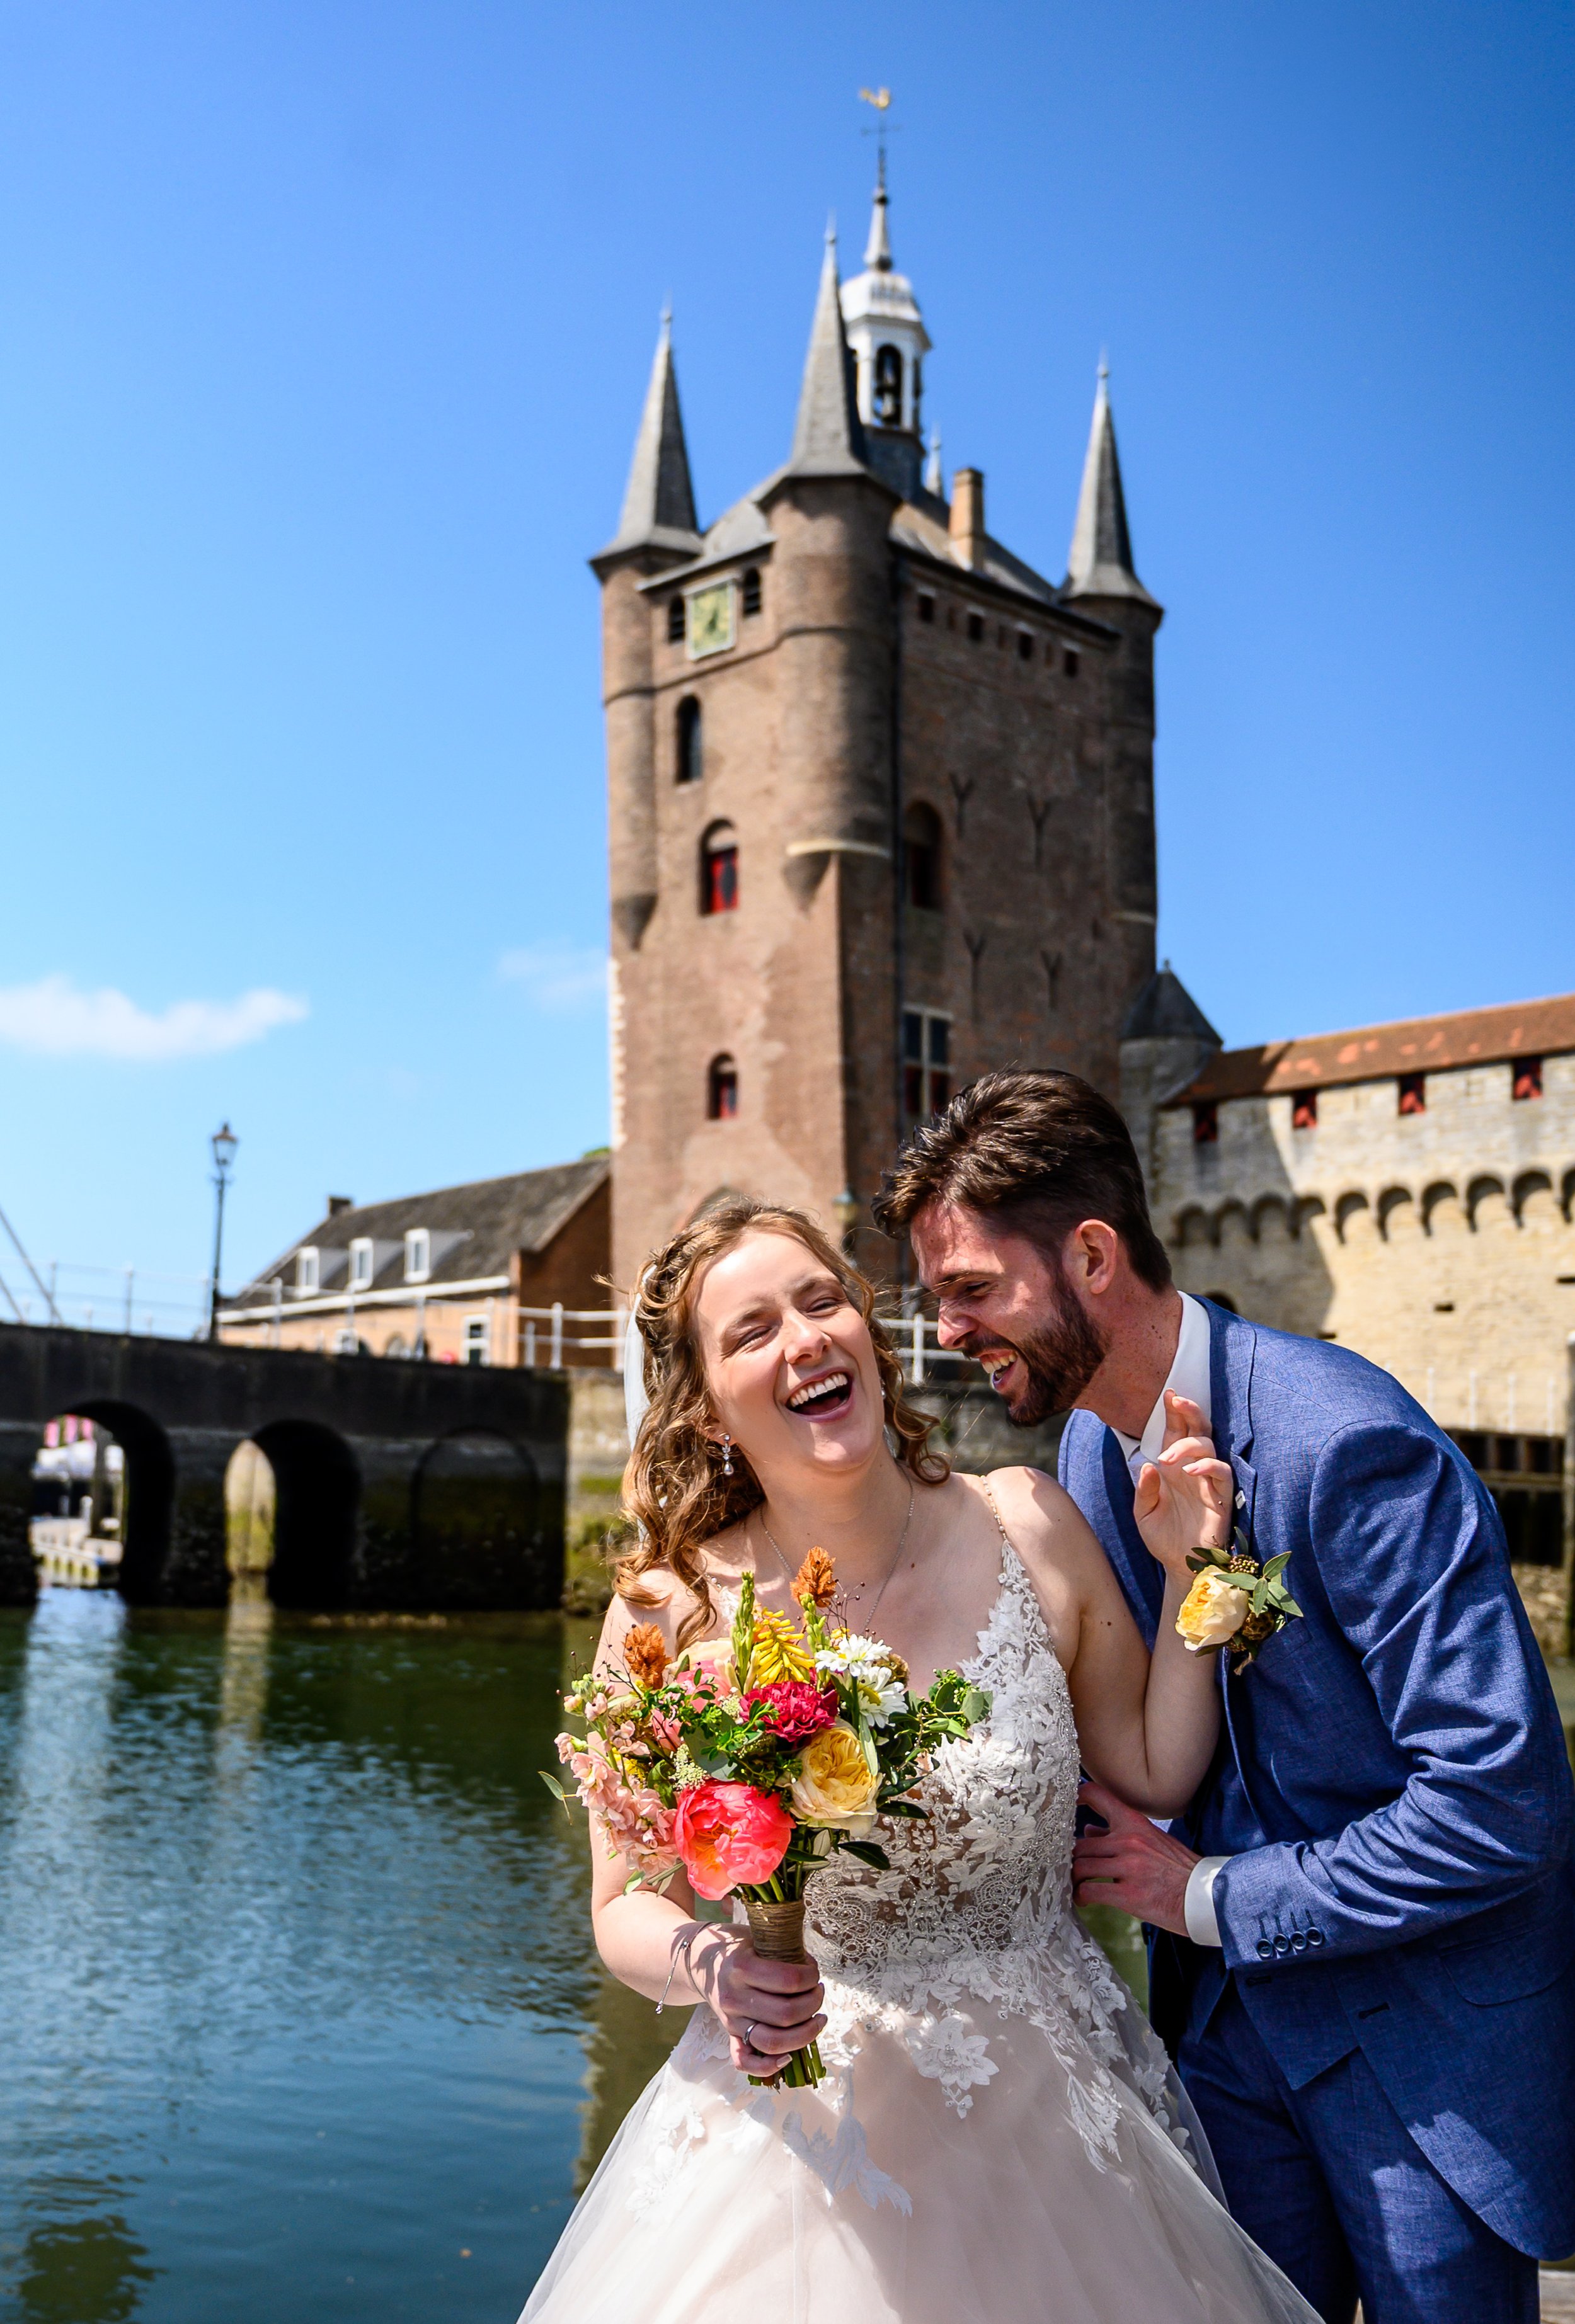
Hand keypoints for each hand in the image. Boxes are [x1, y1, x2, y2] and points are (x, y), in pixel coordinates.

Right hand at [691, 1929, 825, 2075]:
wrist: (702, 1961)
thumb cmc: (738, 1948)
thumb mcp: (757, 1937)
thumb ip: (782, 1951)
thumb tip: (811, 1969)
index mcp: (742, 1967)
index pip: (789, 1980)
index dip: (811, 1977)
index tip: (814, 1972)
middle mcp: (734, 1997)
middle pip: (786, 2014)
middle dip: (813, 2004)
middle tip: (818, 1992)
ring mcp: (730, 2021)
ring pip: (773, 2043)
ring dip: (805, 2035)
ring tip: (817, 2019)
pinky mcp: (729, 2036)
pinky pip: (745, 2063)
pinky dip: (769, 2066)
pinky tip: (789, 2056)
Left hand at [1072, 1779, 1197, 1935]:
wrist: (1205, 1895)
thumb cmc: (1178, 1869)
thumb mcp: (1152, 1841)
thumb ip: (1120, 1834)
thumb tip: (1090, 1829)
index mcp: (1134, 1823)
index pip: (1098, 1796)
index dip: (1078, 1796)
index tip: (1065, 1805)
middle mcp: (1128, 1841)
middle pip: (1080, 1844)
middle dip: (1071, 1858)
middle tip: (1069, 1868)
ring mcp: (1127, 1867)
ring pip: (1080, 1867)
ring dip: (1074, 1878)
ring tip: (1075, 1886)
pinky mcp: (1128, 1894)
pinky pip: (1091, 1891)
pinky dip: (1082, 1896)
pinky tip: (1083, 1900)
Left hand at [1134, 1393, 1233, 1582]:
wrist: (1178, 1566)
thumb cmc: (1163, 1537)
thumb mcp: (1143, 1513)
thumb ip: (1144, 1489)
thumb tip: (1149, 1465)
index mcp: (1173, 1468)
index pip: (1176, 1433)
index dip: (1174, 1413)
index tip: (1168, 1394)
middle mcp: (1191, 1470)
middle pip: (1198, 1431)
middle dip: (1189, 1412)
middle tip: (1177, 1400)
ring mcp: (1207, 1482)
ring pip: (1209, 1448)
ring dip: (1189, 1445)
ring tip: (1168, 1459)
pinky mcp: (1221, 1497)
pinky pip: (1223, 1473)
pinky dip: (1208, 1466)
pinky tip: (1191, 1470)